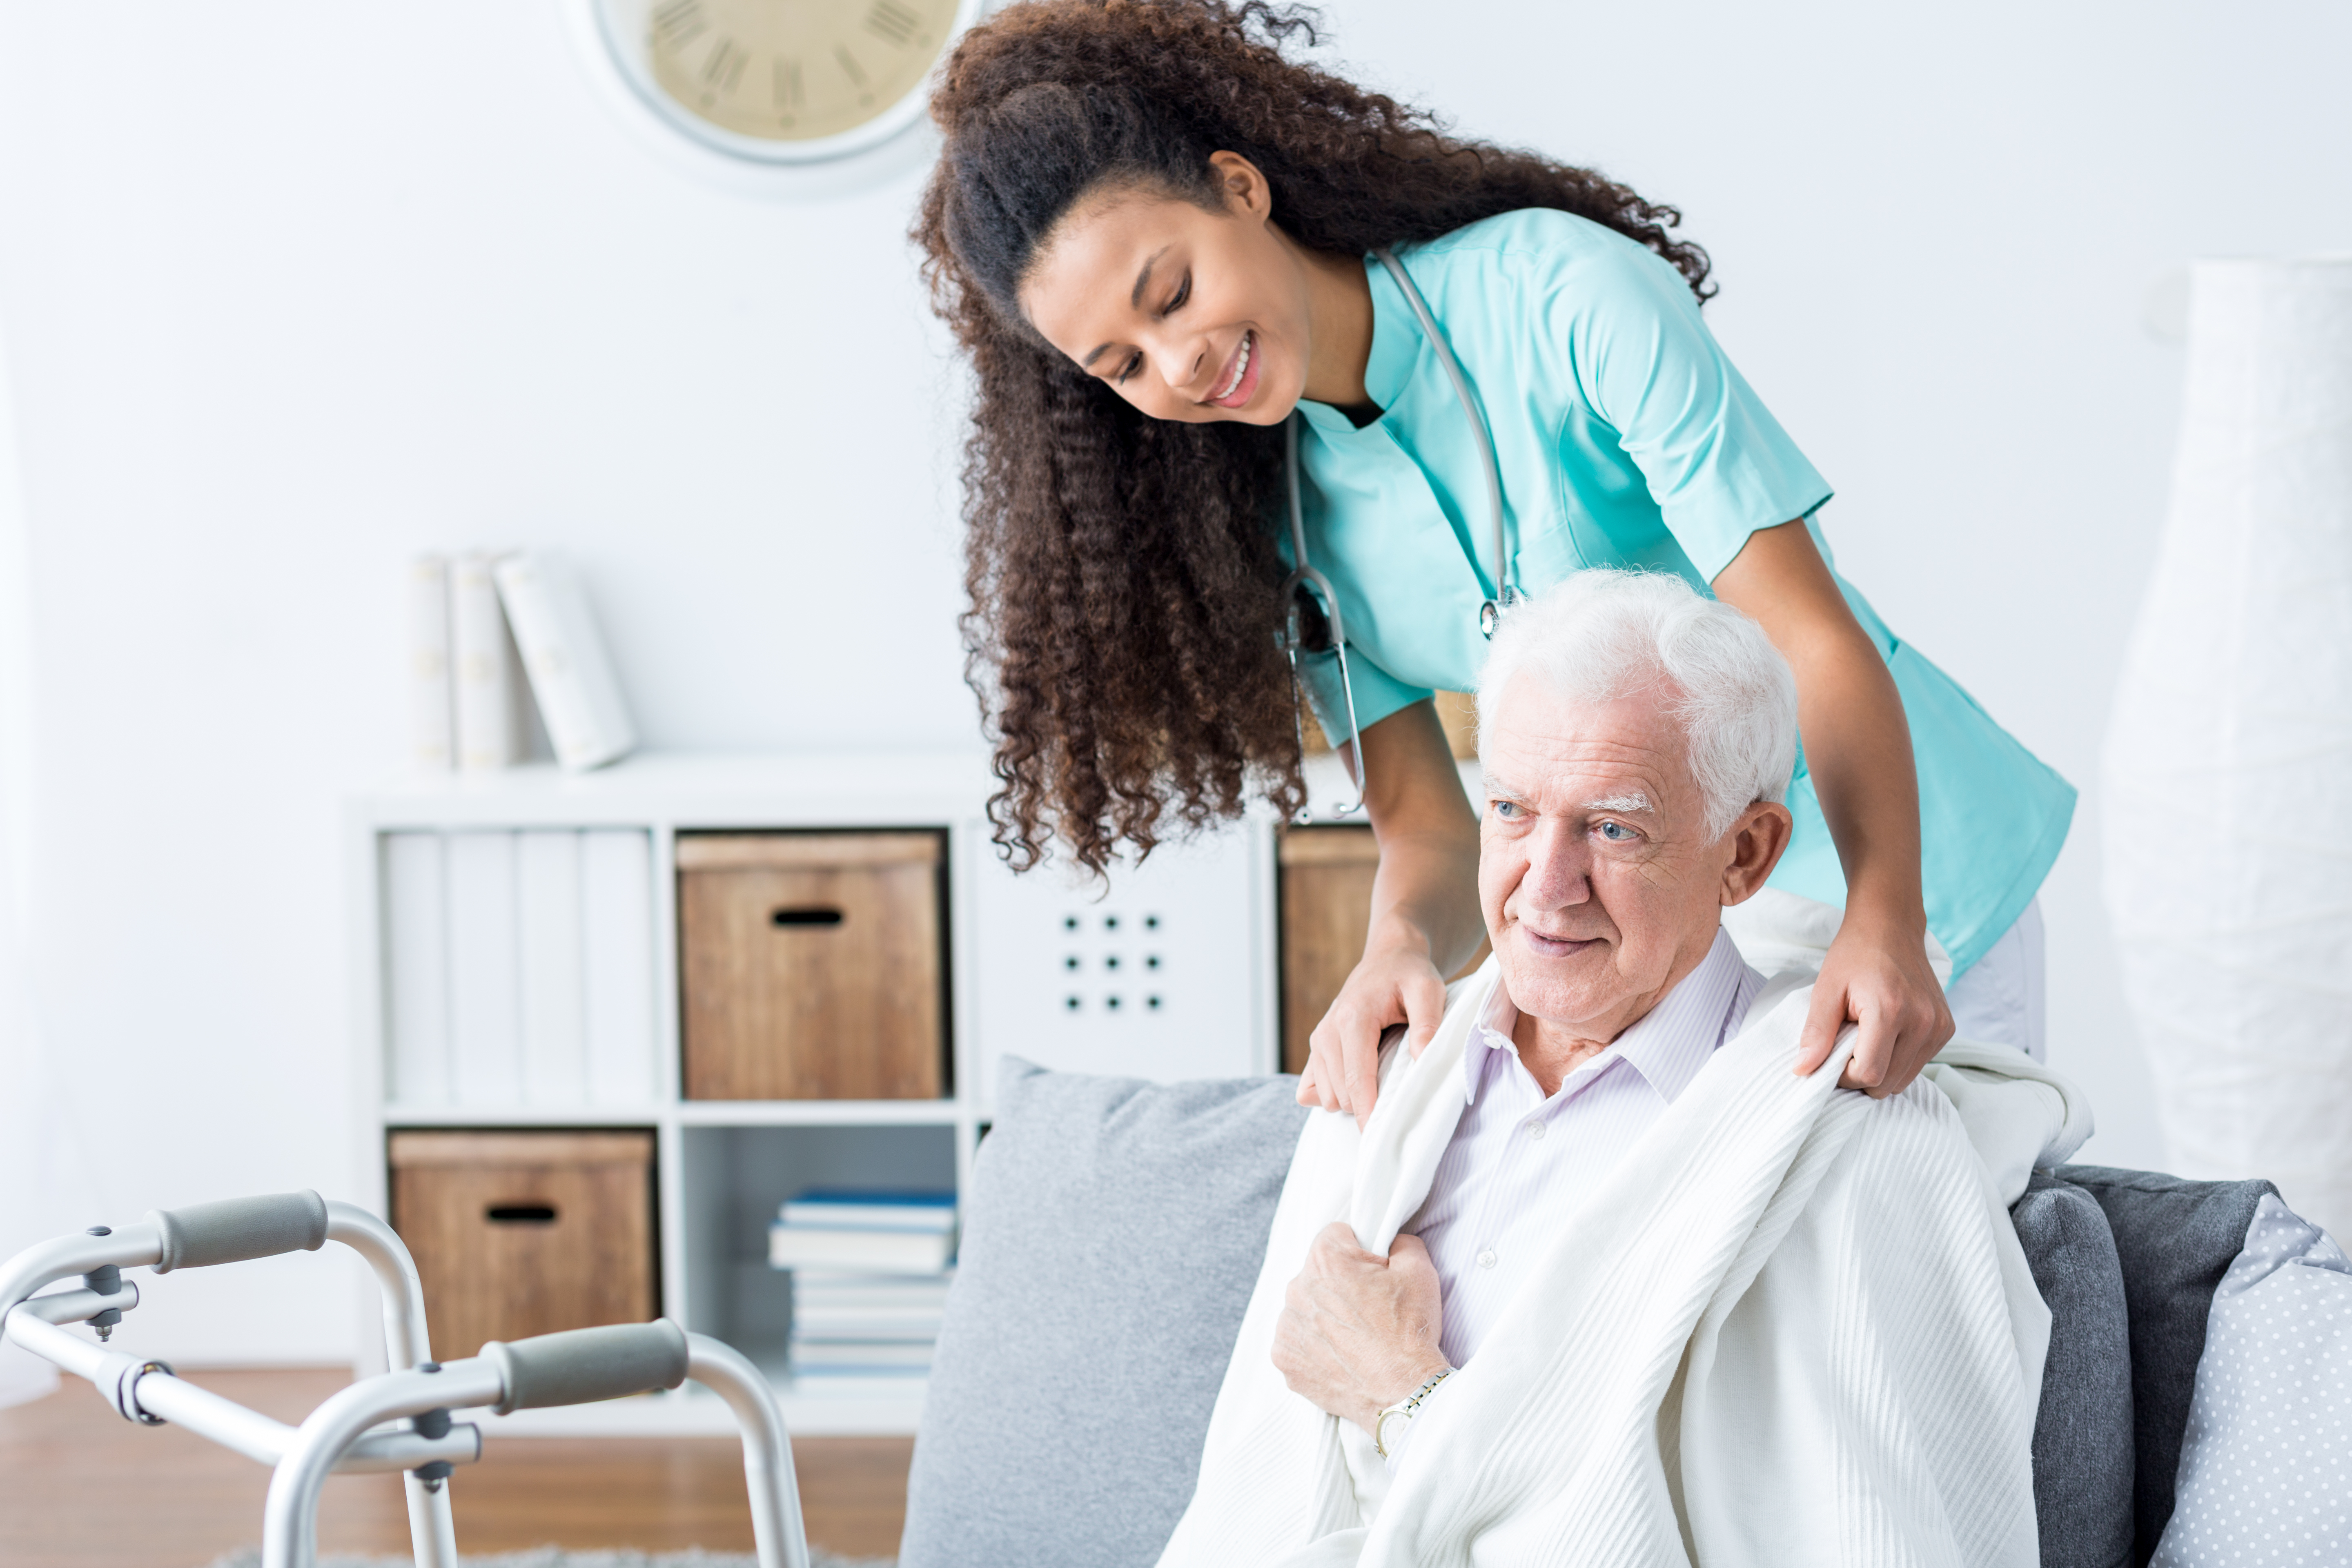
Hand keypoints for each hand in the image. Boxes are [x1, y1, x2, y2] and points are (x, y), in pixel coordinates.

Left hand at [1270, 1223, 1450, 1433]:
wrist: (1404, 1393)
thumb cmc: (1410, 1331)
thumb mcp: (1419, 1269)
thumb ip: (1399, 1241)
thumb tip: (1388, 1240)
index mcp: (1325, 1260)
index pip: (1336, 1236)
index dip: (1361, 1251)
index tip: (1375, 1274)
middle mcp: (1296, 1289)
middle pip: (1317, 1273)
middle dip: (1340, 1284)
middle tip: (1369, 1309)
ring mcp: (1286, 1327)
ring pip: (1305, 1307)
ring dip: (1324, 1316)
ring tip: (1356, 1338)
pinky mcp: (1284, 1359)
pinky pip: (1296, 1341)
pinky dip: (1314, 1347)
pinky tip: (1340, 1357)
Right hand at [1297, 936, 1448, 1126]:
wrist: (1388, 958)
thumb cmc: (1409, 974)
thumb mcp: (1429, 990)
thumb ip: (1428, 1023)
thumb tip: (1422, 1059)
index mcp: (1352, 1019)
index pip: (1355, 1079)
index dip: (1367, 1112)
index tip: (1381, 1138)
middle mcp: (1327, 1032)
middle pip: (1339, 1094)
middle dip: (1365, 1109)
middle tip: (1397, 1107)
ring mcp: (1318, 1041)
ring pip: (1325, 1096)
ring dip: (1352, 1102)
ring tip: (1382, 1089)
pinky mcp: (1316, 1049)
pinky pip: (1312, 1089)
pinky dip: (1333, 1096)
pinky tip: (1358, 1088)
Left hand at [1794, 904, 1952, 1096]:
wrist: (1890, 926)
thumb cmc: (1854, 954)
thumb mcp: (1826, 989)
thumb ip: (1816, 1032)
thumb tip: (1802, 1070)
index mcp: (1891, 1011)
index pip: (1869, 1074)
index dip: (1843, 1075)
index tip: (1831, 1056)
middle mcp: (1923, 1022)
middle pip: (1887, 1083)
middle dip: (1860, 1075)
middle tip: (1845, 1046)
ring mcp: (1939, 1026)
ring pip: (1903, 1079)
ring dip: (1880, 1069)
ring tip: (1864, 1038)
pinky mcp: (1947, 1028)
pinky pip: (1918, 1064)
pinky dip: (1897, 1060)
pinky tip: (1884, 1035)